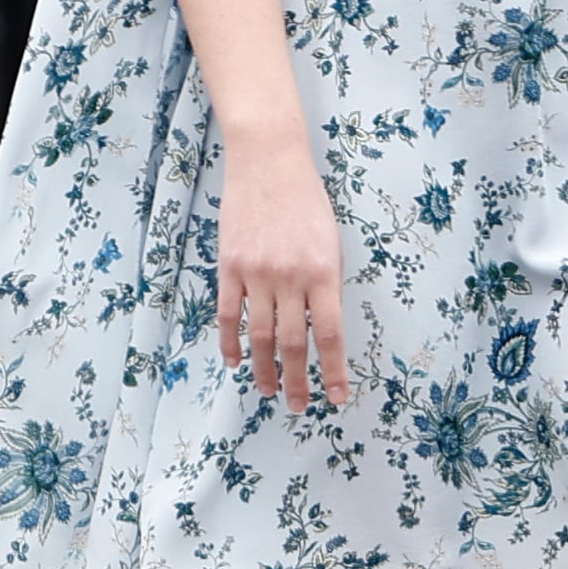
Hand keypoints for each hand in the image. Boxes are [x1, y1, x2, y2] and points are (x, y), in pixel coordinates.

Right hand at [215, 125, 348, 407]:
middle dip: (298, 381)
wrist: (269, 161)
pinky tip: (235, 362)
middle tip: (298, 406)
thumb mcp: (332, 241)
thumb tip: (323, 327)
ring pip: (260, 336)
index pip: (331, 334)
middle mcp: (291, 277)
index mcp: (324, 272)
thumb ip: (328, 284)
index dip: (335, 371)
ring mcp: (257, 273)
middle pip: (295, 344)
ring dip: (265, 370)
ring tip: (269, 391)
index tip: (338, 397)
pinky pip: (229, 315)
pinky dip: (231, 343)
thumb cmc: (307, 201)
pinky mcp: (230, 266)